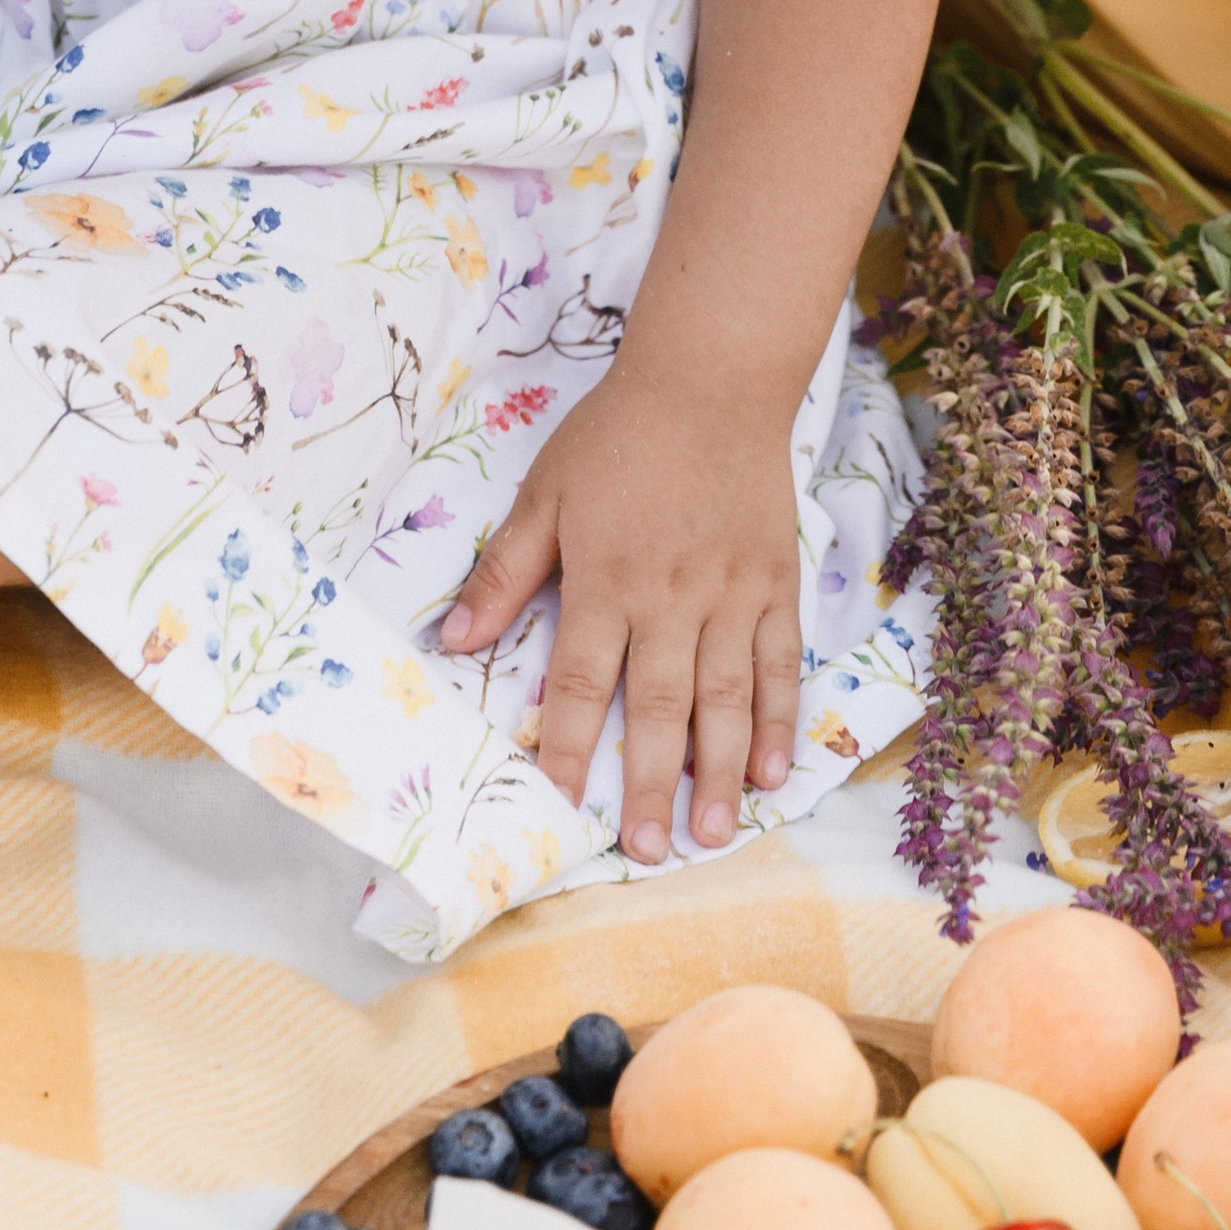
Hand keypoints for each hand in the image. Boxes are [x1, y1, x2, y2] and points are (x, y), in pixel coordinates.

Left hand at [439, 363, 802, 857]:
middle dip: (650, 783)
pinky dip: (777, 720)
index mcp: (607, 578)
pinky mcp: (777, 585)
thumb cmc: (616, 436)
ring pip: (725, 698)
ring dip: (720, 771)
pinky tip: (774, 772)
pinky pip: (778, 664)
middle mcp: (672, 598)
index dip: (567, 744)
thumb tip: (452, 640)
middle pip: (659, 704)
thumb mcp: (544, 494)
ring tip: (713, 834)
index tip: (559, 804)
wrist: (710, 380)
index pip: (582, 678)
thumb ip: (504, 573)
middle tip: (648, 849)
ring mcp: (732, 595)